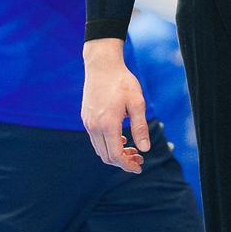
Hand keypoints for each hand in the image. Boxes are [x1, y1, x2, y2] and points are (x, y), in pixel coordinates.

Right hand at [81, 39, 150, 171]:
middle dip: (123, 162)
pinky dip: (107, 144)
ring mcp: (87, 123)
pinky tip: (120, 139)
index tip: (139, 166)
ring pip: (99, 149)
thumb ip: (140, 127)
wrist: (102, 65)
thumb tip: (145, 149)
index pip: (115, 155)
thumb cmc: (122, 82)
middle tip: (139, 158)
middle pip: (106, 156)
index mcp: (108, 124)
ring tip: (132, 149)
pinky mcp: (85, 118)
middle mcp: (94, 126)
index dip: (127, 165)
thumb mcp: (137, 102)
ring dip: (115, 154)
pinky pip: (95, 139)